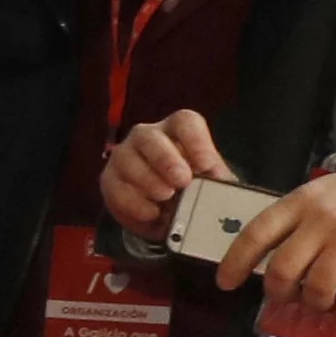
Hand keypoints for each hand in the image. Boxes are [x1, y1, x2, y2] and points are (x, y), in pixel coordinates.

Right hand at [103, 109, 234, 232]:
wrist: (167, 212)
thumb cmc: (193, 188)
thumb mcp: (211, 183)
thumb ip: (218, 182)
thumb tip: (225, 188)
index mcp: (178, 132)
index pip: (185, 122)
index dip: (196, 141)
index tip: (206, 165)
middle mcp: (148, 137)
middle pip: (150, 137)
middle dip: (165, 159)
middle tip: (182, 181)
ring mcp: (124, 156)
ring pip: (126, 158)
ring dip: (147, 179)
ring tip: (166, 198)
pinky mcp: (109, 179)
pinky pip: (115, 186)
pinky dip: (134, 202)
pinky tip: (151, 214)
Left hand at [213, 170, 335, 315]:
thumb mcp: (320, 195)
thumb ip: (295, 221)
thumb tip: (264, 259)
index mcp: (301, 202)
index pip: (256, 234)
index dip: (235, 262)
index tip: (225, 283)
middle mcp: (324, 220)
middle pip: (283, 269)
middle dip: (278, 292)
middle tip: (284, 298)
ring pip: (318, 288)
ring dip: (316, 304)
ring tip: (320, 303)